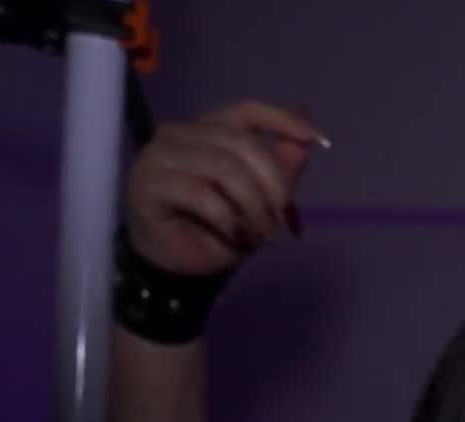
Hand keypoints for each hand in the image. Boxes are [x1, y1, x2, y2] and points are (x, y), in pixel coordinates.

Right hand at [123, 101, 328, 276]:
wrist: (179, 267)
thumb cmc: (217, 230)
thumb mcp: (260, 201)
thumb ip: (280, 169)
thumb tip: (307, 136)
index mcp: (209, 129)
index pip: (247, 111)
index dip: (282, 120)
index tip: (316, 140)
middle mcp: (181, 133)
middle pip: (241, 143)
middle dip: (272, 183)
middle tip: (282, 220)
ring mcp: (160, 155)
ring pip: (224, 168)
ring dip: (252, 207)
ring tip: (260, 235)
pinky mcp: (148, 183)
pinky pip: (201, 195)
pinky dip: (228, 219)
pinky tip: (235, 236)